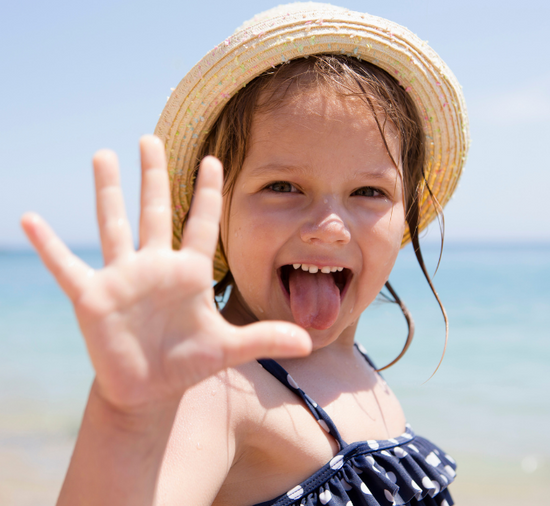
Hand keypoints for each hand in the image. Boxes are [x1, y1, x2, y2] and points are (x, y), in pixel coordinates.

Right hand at [21, 135, 310, 412]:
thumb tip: (310, 341)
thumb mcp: (228, 348)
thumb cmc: (187, 363)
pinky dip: (49, 245)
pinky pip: (67, 266)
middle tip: (150, 138)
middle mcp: (155, 266)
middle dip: (154, 175)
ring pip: (114, 224)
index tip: (213, 158)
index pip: (203, 222)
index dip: (209, 192)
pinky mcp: (93, 298)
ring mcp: (123, 278)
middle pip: (156, 210)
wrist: (150, 389)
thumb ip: (265, 338)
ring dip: (108, 191)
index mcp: (189, 273)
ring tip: (103, 154)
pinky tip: (29, 219)